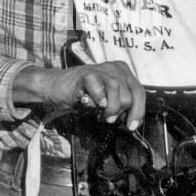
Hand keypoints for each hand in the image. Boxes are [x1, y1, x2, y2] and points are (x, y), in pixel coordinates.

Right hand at [19, 61, 146, 130]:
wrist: (56, 88)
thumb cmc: (82, 95)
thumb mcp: (106, 102)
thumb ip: (120, 107)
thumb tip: (132, 122)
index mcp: (123, 73)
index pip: (139, 92)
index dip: (138, 111)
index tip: (131, 126)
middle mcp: (114, 69)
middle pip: (129, 93)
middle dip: (121, 111)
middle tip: (108, 118)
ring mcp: (100, 69)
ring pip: (116, 88)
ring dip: (112, 107)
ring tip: (103, 114)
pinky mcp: (85, 74)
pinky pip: (97, 86)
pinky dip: (97, 98)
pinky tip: (92, 103)